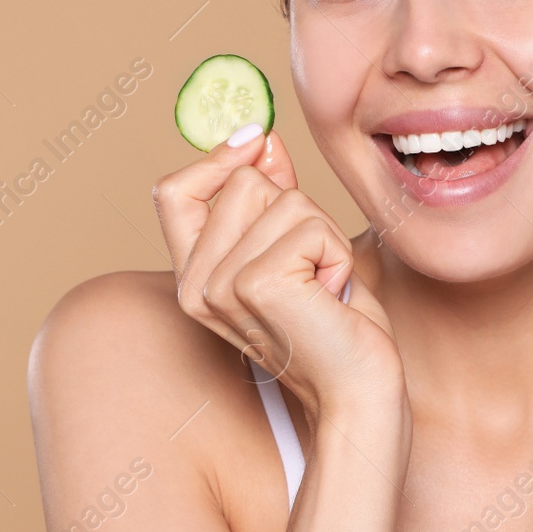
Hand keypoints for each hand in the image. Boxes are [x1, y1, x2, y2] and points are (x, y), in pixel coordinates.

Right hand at [152, 125, 403, 420]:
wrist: (359, 391)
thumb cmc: (336, 325)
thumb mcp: (298, 250)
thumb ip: (271, 198)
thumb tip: (261, 140)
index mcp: (194, 276)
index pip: (173, 191)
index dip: (217, 159)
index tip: (259, 141)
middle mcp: (195, 284)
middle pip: (243, 182)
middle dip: (300, 212)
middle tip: (313, 271)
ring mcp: (219, 285)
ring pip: (284, 199)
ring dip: (324, 236)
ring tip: (323, 288)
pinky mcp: (255, 284)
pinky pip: (309, 224)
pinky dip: (337, 254)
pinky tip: (332, 297)